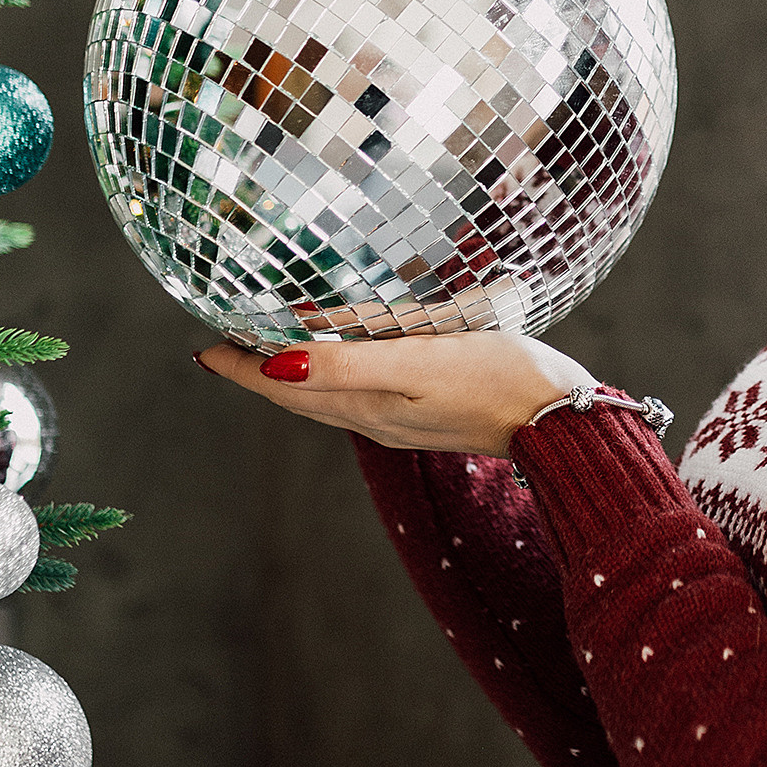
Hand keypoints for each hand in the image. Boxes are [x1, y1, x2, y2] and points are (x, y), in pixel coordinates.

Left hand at [191, 329, 595, 455]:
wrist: (561, 422)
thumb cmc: (497, 383)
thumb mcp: (416, 365)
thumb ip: (345, 365)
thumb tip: (272, 366)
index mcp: (365, 408)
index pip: (282, 388)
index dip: (240, 367)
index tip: (204, 346)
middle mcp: (376, 418)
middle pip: (298, 397)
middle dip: (257, 371)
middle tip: (227, 343)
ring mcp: (403, 418)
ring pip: (328, 396)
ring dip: (293, 373)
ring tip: (272, 348)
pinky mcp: (430, 410)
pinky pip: (361, 392)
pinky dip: (334, 373)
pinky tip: (346, 357)